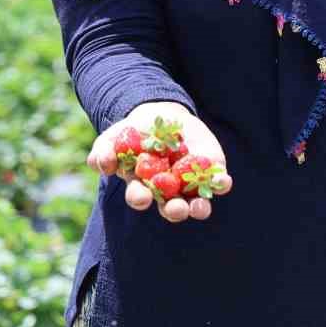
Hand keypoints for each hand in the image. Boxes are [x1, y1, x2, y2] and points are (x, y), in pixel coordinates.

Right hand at [87, 101, 232, 223]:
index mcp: (142, 187)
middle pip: (171, 207)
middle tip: (176, 209)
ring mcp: (189, 182)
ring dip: (199, 206)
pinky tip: (223, 182)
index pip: (141, 197)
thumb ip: (104, 151)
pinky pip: (217, 180)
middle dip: (174, 210)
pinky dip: (221, 183)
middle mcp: (167, 191)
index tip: (142, 197)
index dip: (141, 199)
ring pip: (196, 201)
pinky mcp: (209, 169)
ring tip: (200, 207)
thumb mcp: (113, 138)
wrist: (160, 116)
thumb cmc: (132, 133)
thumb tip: (102, 164)